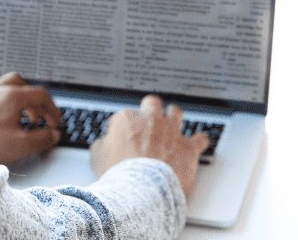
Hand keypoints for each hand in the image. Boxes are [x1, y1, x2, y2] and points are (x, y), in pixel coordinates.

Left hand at [0, 72, 60, 168]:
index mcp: (12, 96)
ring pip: (3, 84)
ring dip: (15, 96)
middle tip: (37, 118)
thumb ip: (41, 139)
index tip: (54, 123)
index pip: (41, 95)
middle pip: (22, 84)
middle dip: (34, 101)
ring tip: (18, 111)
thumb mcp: (21, 146)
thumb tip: (52, 134)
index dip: (52, 109)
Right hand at [89, 95, 209, 197]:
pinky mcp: (188, 148)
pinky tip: (197, 142)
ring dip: (173, 118)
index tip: (122, 139)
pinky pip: (200, 138)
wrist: (141, 194)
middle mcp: (151, 121)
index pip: (123, 117)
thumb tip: (104, 143)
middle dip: (149, 111)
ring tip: (171, 128)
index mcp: (127, 120)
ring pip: (175, 112)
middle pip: (151, 104)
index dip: (122, 129)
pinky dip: (198, 141)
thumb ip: (102, 145)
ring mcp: (171, 132)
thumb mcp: (97, 158)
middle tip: (147, 125)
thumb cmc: (120, 177)